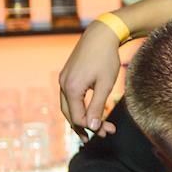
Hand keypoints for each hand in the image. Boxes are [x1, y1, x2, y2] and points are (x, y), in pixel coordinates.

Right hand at [59, 20, 122, 142]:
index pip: (78, 117)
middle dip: (85, 126)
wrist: (101, 35)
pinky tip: (88, 111)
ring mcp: (63, 79)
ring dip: (81, 118)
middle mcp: (63, 85)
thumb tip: (92, 127)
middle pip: (69, 114)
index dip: (92, 127)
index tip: (108, 131)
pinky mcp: (67, 75)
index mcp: (71, 89)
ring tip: (93, 129)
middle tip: (101, 136)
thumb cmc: (106, 59)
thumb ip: (97, 106)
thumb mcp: (105, 85)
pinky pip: (69, 97)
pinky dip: (78, 107)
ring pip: (67, 106)